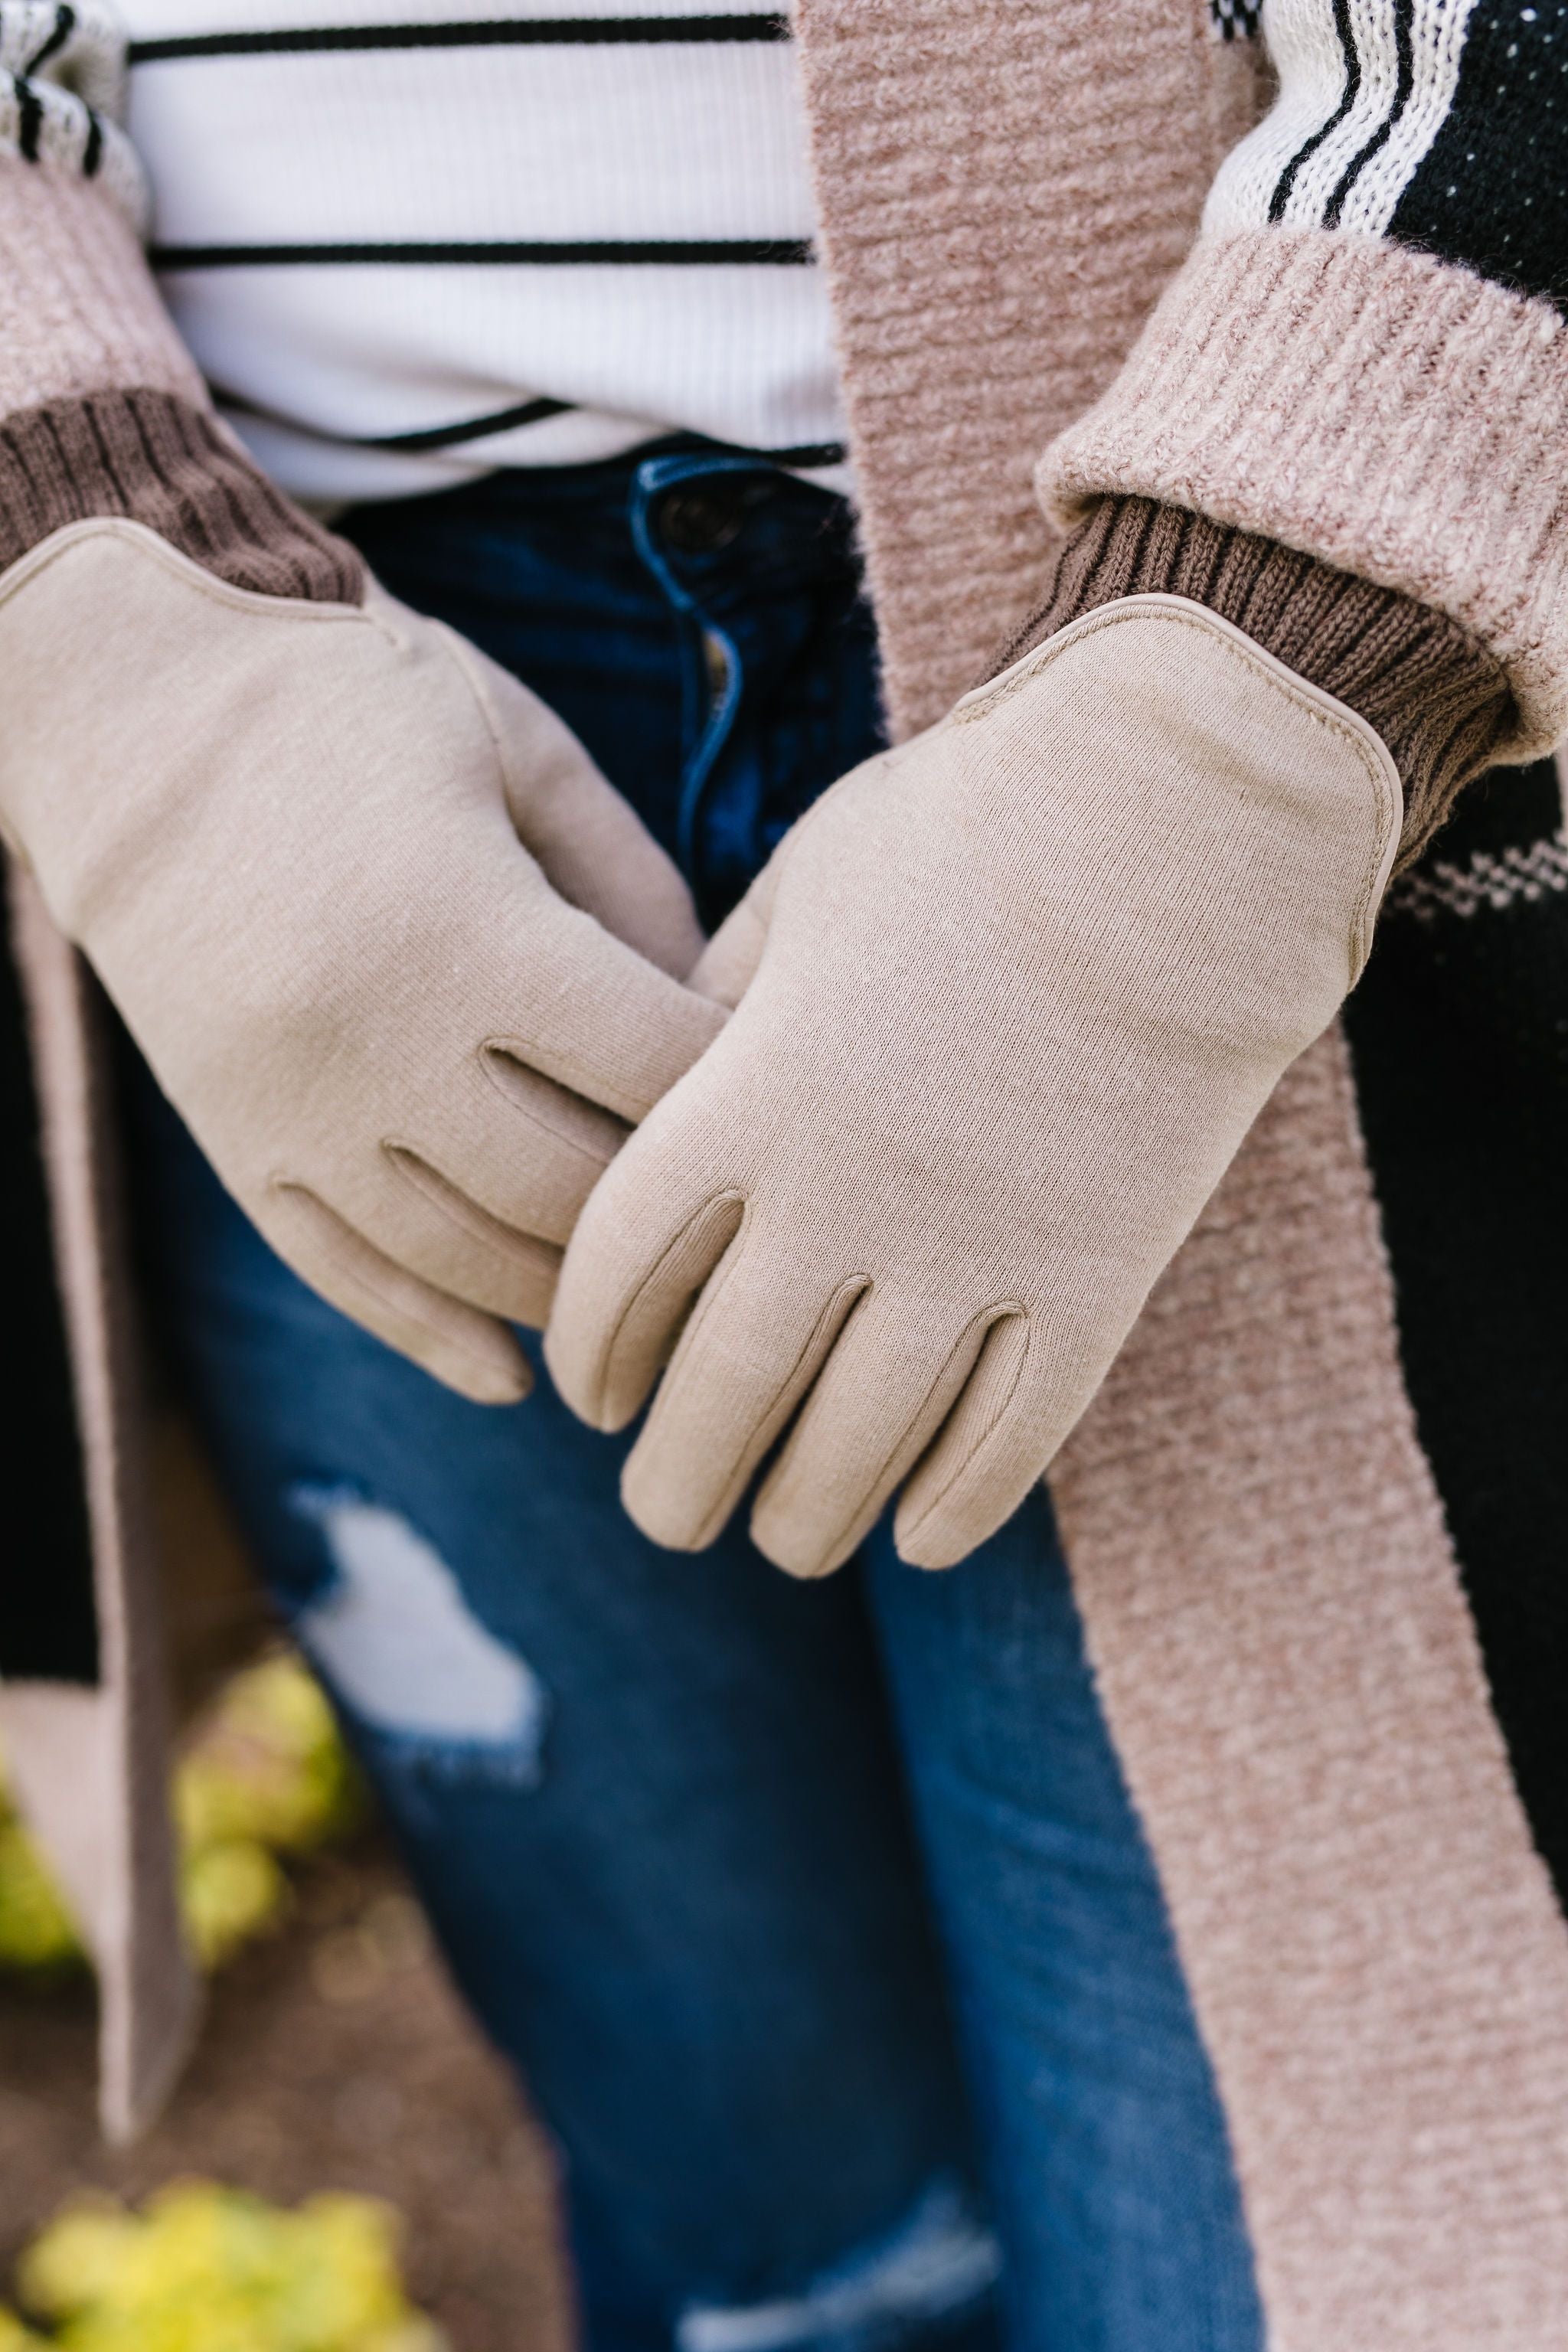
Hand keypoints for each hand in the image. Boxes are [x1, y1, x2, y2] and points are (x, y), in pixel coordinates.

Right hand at [0, 518, 723, 1401]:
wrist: (126, 708)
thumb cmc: (351, 701)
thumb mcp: (514, 746)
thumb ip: (631, 878)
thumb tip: (717, 1016)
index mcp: (466, 929)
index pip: (649, 1066)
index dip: (736, 1090)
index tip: (789, 1096)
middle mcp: (376, 1041)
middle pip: (571, 1191)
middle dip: (669, 1217)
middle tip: (740, 1226)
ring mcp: (296, 1109)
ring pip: (469, 1259)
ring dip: (570, 1291)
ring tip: (648, 1296)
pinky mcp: (237, 1144)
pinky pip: (348, 1277)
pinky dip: (435, 1336)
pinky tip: (512, 1373)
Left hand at [545, 594, 1399, 1571]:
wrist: (1180, 822)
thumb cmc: (970, 831)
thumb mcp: (800, 891)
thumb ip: (719, 1002)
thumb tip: (668, 1078)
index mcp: (746, 1096)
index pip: (618, 1277)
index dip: (591, 1358)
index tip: (593, 1398)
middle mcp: (843, 1195)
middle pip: (723, 1395)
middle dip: (678, 1482)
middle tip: (667, 1513)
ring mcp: (974, 1250)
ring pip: (858, 1447)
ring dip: (804, 1518)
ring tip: (785, 1537)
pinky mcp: (1094, 1279)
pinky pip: (1010, 1439)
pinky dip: (955, 1506)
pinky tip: (919, 1535)